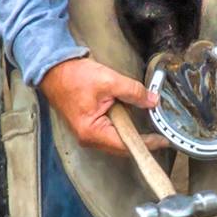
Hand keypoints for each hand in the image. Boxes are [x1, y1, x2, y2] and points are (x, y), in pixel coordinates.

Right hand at [39, 57, 167, 155]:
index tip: (163, 141)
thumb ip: (133, 92)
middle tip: (161, 135)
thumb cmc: (74, 76)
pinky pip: (108, 133)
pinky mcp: (87, 126)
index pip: (125, 144)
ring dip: (131, 133)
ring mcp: (86, 134)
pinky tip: (132, 120)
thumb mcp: (109, 81)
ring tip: (150, 129)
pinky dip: (121, 128)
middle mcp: (88, 138)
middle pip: (120, 146)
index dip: (146, 143)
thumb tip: (151, 101)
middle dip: (140, 140)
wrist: (53, 69)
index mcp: (92, 132)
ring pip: (115, 140)